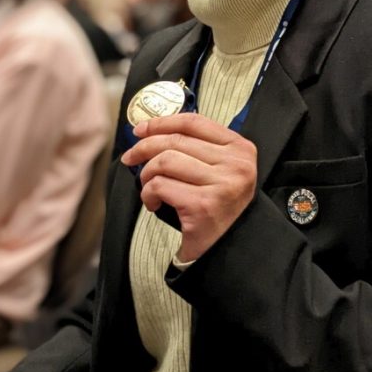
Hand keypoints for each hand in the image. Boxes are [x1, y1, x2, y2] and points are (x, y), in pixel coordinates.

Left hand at [121, 113, 256, 261]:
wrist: (229, 249)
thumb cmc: (219, 207)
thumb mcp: (221, 170)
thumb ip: (198, 148)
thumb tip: (152, 130)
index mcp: (240, 149)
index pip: (194, 122)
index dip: (162, 122)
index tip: (141, 129)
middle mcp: (235, 164)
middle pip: (176, 141)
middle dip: (144, 147)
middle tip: (130, 158)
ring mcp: (221, 184)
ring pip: (165, 161)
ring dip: (146, 174)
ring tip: (147, 186)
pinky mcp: (203, 205)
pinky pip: (160, 185)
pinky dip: (148, 194)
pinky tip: (153, 203)